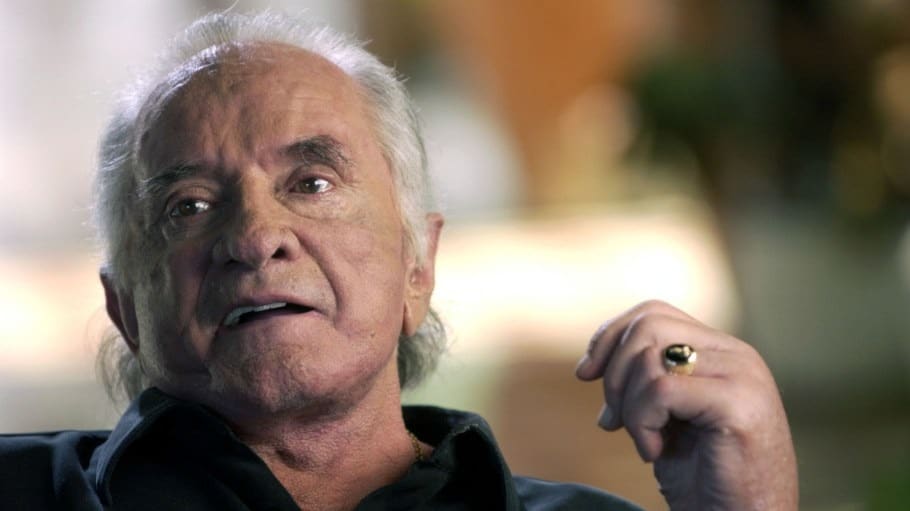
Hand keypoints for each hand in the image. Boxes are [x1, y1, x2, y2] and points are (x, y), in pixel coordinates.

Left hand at [575, 300, 797, 510]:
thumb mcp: (665, 418)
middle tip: (613, 419)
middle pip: (648, 325)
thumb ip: (643, 382)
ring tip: (646, 442)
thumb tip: (588, 365)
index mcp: (723, 352)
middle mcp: (738, 355)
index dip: (610, 336)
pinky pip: (660, 390)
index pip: (654, 313)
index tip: (585, 373)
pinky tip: (655, 452)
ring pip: (650, 357)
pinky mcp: (737, 405)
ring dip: (629, 405)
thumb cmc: (705, 479)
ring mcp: (742, 377)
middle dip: (614, 372)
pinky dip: (642, 423)